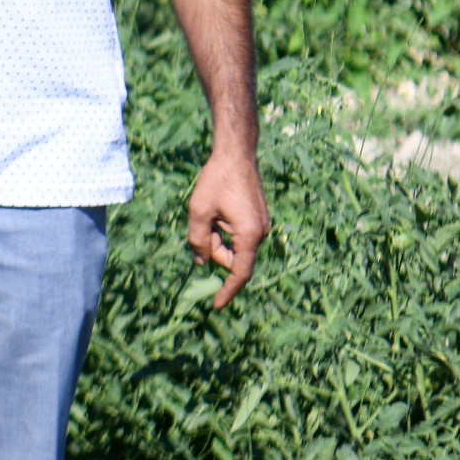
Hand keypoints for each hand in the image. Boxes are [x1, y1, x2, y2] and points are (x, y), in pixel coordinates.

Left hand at [186, 145, 268, 308]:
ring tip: (212, 211)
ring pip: (234, 247)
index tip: (216, 306)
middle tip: (204, 222)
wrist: (236, 154)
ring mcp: (261, 226)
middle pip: (232, 258)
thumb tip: (200, 262)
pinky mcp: (257, 219)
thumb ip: (198, 240)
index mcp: (249, 235)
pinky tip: (219, 210)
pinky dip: (224, 230)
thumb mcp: (199, 210)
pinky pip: (238, 236)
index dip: (227, 291)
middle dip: (214, 248)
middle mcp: (260, 234)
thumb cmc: (217, 180)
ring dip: (218, 237)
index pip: (239, 273)